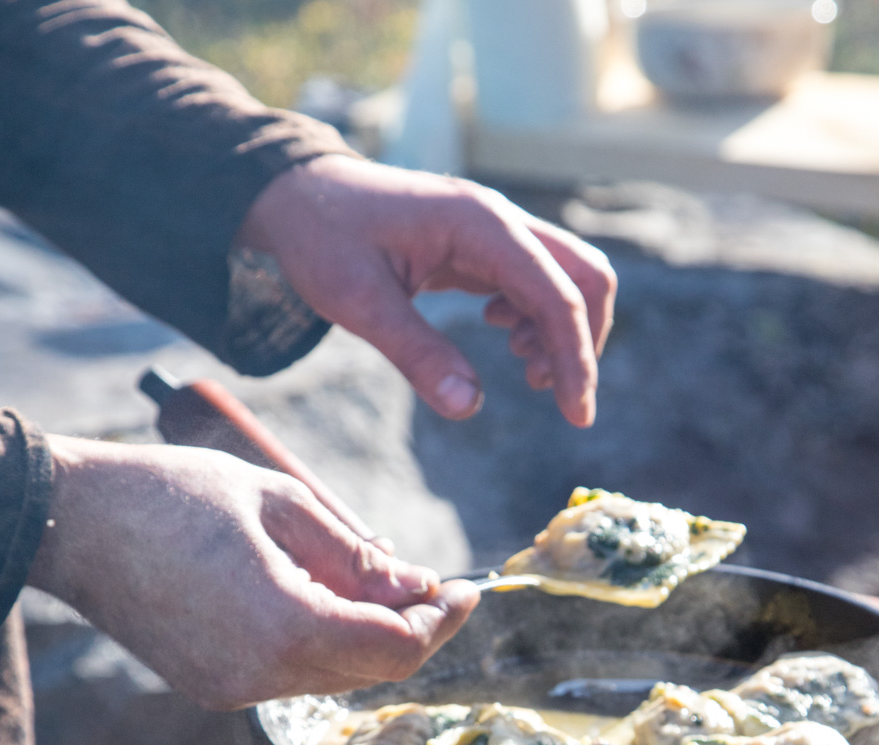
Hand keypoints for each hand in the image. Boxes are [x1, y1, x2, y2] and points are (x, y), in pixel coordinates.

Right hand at [30, 437, 479, 709]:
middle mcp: (263, 675)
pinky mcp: (213, 690)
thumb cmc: (173, 492)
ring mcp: (234, 691)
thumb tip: (419, 585)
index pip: (395, 647)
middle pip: (371, 668)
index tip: (467, 588)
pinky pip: (292, 674)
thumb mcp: (281, 504)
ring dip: (366, 634)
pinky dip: (321, 641)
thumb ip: (357, 555)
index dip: (440, 621)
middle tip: (433, 582)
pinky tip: (321, 595)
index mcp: (286, 625)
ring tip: (377, 578)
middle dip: (411, 628)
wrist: (72, 521)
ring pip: (334, 675)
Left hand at [236, 156, 616, 427]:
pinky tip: (505, 341)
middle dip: (583, 342)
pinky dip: (538, 320)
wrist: (293, 196)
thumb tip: (469, 406)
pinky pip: (536, 283)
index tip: (576, 415)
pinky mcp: (482, 247)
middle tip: (558, 399)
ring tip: (523, 372)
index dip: (575, 358)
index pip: (557, 293)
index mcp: (480, 223)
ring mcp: (493, 231)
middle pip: (585, 276)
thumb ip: (416, 353)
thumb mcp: (358, 302)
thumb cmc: (321, 239)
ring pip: (566, 280)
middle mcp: (498, 220)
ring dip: (561, 333)